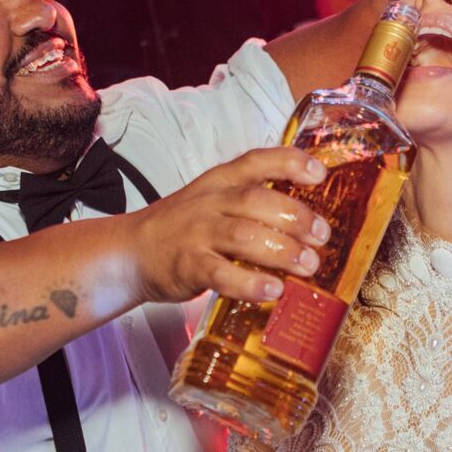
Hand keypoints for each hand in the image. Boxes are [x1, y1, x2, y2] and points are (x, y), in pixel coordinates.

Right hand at [127, 147, 329, 305]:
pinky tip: (273, 290)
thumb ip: (251, 203)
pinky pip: (221, 273)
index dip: (290, 163)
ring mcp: (197, 234)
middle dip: (296, 218)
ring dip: (282, 251)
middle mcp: (210, 203)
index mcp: (219, 182)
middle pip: (258, 201)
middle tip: (321, 236)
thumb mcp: (212, 201)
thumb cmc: (181, 229)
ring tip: (308, 265)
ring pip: (245, 235)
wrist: (129, 253)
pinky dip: (250, 283)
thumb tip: (305, 221)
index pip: (256, 161)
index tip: (318, 174)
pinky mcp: (188, 266)